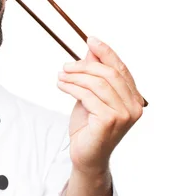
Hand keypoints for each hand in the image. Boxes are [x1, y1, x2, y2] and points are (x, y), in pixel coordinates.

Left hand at [57, 36, 144, 175]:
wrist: (85, 156)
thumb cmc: (88, 129)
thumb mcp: (91, 97)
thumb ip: (94, 76)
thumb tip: (91, 50)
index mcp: (134, 99)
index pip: (121, 69)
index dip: (106, 53)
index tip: (90, 40)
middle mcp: (134, 106)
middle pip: (110, 74)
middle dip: (86, 65)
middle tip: (66, 66)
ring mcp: (124, 114)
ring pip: (98, 84)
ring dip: (76, 76)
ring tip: (61, 76)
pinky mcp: (109, 120)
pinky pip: (88, 96)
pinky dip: (72, 88)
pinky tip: (61, 85)